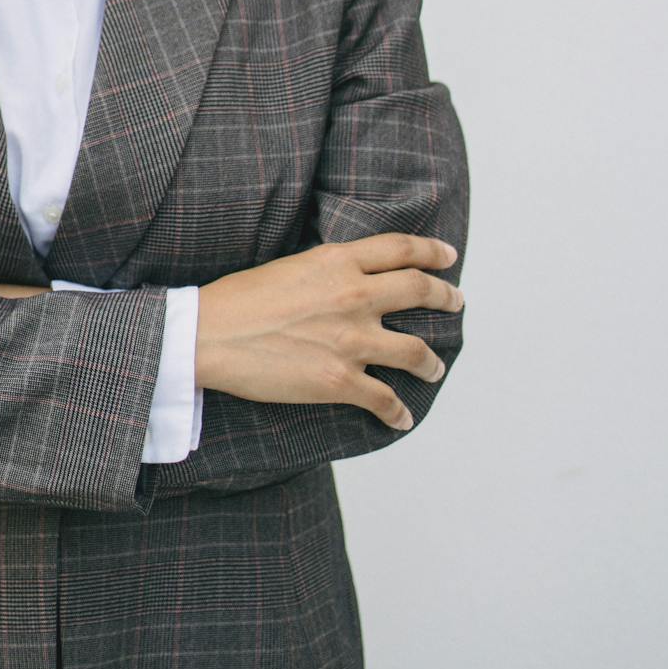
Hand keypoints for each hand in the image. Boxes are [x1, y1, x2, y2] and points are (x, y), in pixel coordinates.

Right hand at [194, 232, 464, 430]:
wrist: (211, 334)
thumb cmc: (242, 299)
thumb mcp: (294, 264)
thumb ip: (331, 269)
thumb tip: (354, 278)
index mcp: (339, 261)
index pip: (401, 249)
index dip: (432, 253)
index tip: (449, 258)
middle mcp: (354, 295)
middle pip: (419, 291)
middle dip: (446, 298)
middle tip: (456, 303)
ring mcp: (351, 340)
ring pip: (416, 351)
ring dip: (431, 362)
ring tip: (435, 367)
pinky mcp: (340, 380)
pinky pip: (385, 400)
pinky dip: (398, 413)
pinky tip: (401, 418)